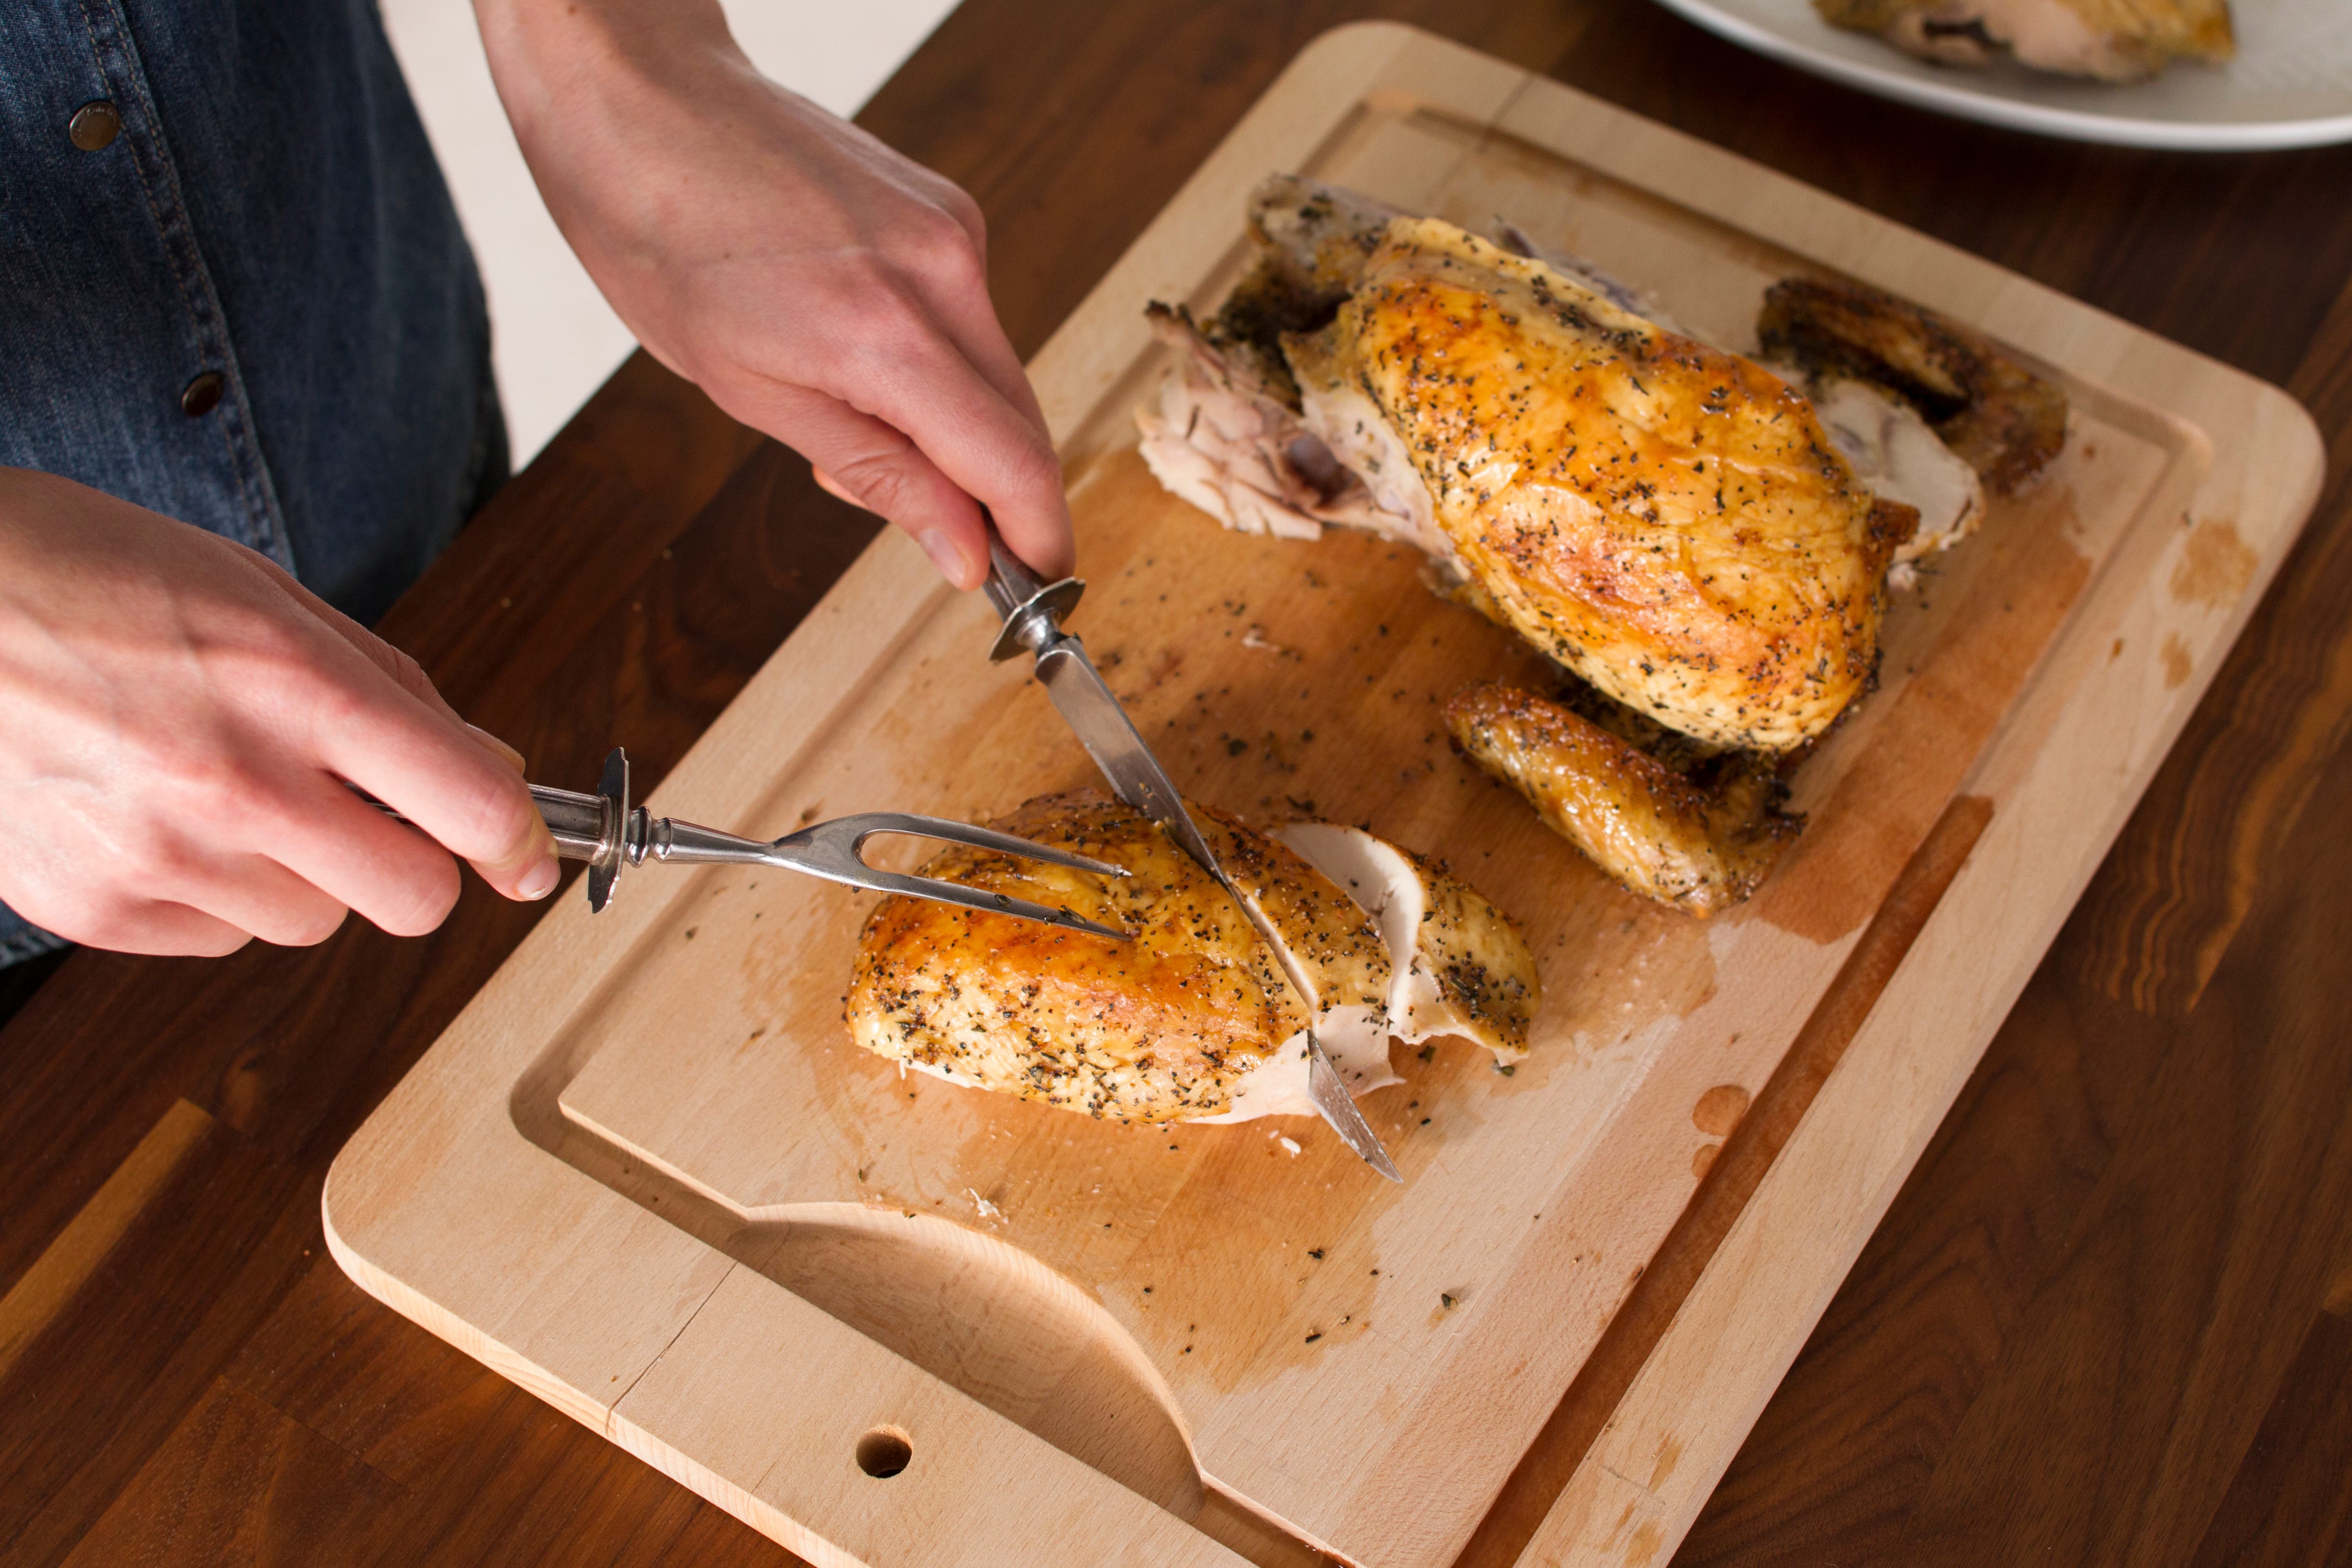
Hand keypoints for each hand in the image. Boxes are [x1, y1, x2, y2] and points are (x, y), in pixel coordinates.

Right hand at [0, 469, 558, 955]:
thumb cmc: (96, 574)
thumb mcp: (268, 596)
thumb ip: (394, 693)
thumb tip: (492, 774)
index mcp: (294, 685)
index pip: (470, 805)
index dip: (520, 841)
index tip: (528, 854)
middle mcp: (234, 781)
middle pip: (412, 897)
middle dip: (414, 865)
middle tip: (372, 817)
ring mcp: (158, 855)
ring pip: (314, 924)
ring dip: (305, 874)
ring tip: (228, 789)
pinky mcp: (94, 906)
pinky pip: (217, 938)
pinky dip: (214, 893)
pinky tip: (159, 815)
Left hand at [476, 0, 1070, 587]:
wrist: (640, 103)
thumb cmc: (663, 246)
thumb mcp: (755, 397)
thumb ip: (880, 476)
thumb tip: (965, 553)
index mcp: (887, 333)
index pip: (1013, 462)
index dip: (1036, 539)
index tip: (1035, 590)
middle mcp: (943, 270)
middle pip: (1021, 422)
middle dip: (996, 496)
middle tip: (942, 539)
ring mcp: (955, 230)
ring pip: (998, 374)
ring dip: (957, 430)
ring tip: (850, 416)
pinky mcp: (950, 208)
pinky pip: (973, 320)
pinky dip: (938, 366)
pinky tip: (856, 350)